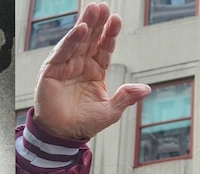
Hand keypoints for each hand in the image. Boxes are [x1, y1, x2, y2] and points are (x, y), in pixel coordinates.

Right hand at [33, 2, 150, 139]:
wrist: (62, 135)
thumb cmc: (85, 124)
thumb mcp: (110, 112)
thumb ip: (126, 98)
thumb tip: (147, 89)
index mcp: (95, 71)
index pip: (105, 49)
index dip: (111, 35)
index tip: (117, 20)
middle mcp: (81, 65)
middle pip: (91, 39)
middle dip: (98, 23)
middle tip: (104, 6)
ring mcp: (66, 66)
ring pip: (77, 41)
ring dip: (85, 25)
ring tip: (94, 9)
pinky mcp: (52, 71)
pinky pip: (63, 52)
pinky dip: (71, 40)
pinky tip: (80, 29)